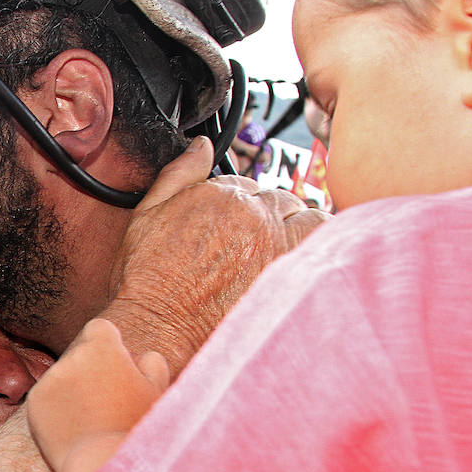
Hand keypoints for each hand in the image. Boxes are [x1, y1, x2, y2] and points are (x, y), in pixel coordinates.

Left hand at [27, 318, 167, 471]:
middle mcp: (70, 358)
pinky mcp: (33, 403)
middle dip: (90, 369)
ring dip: (73, 390)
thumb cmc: (137, 429)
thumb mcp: (158, 392)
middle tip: (107, 401)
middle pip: (79, 354)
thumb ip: (152, 364)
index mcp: (101, 348)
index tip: (116, 365)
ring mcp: (49, 381)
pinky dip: (56, 409)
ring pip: (62, 377)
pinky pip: (47, 398)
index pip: (99, 329)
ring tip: (93, 420)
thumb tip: (142, 356)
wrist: (103, 467)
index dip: (109, 346)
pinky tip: (75, 428)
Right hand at [105, 137, 327, 373]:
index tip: (229, 228)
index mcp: (220, 194)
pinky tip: (300, 257)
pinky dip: (317, 242)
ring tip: (275, 251)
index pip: (245, 185)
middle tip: (248, 245)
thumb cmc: (148, 279)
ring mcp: (275, 241)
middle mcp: (252, 213)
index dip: (237, 206)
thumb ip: (179, 173)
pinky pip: (323, 238)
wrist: (159, 326)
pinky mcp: (291, 269)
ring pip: (304, 215)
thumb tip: (201, 146)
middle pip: (276, 200)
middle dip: (267, 216)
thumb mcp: (148, 214)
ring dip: (294, 227)